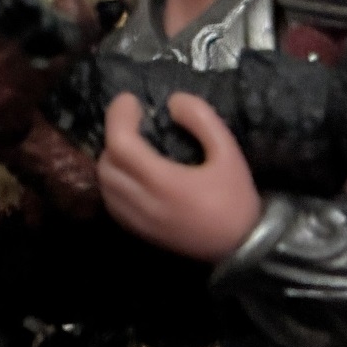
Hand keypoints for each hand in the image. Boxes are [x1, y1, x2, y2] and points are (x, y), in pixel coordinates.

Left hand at [97, 92, 261, 261]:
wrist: (241, 247)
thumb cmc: (235, 198)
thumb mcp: (228, 152)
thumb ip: (202, 120)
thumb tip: (173, 101)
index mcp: (163, 182)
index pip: (120, 145)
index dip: (118, 117)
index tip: (129, 100)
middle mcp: (143, 203)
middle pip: (106, 164)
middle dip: (114, 137)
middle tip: (134, 123)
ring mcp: (137, 221)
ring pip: (105, 185)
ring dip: (111, 160)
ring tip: (132, 146)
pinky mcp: (138, 233)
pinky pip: (112, 203)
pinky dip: (113, 183)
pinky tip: (132, 173)